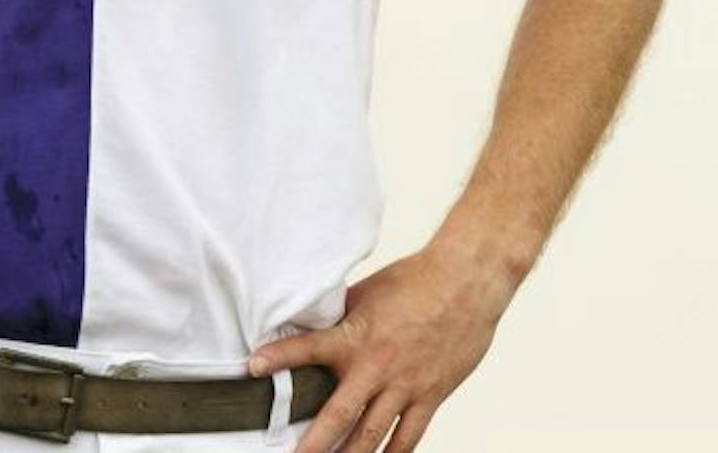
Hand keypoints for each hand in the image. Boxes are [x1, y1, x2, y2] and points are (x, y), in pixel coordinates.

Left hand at [251, 241, 516, 451]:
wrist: (464, 284)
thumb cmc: (413, 282)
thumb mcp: (364, 294)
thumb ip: (339, 317)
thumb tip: (310, 323)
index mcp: (355, 336)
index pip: (308, 348)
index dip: (279, 357)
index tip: (253, 367)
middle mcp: (377, 366)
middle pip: (339, 414)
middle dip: (314, 443)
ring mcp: (405, 386)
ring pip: (373, 434)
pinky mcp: (431, 395)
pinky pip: (410, 435)